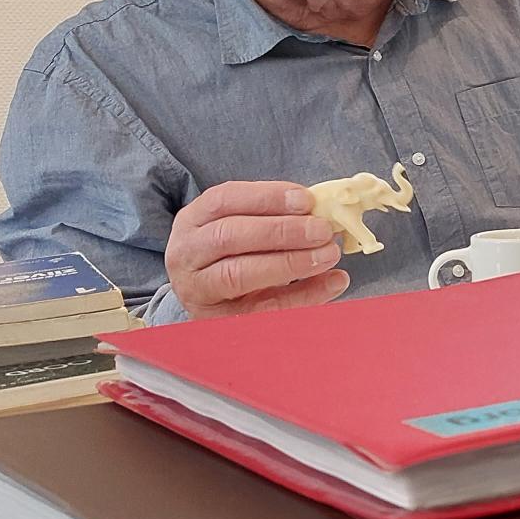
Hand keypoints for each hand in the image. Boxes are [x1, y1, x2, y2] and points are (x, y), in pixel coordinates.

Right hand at [163, 181, 348, 319]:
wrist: (210, 300)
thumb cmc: (233, 254)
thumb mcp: (242, 227)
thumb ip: (274, 216)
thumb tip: (322, 211)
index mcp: (193, 220)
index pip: (223, 200)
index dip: (266, 198)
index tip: (306, 200)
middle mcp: (186, 253)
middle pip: (229, 236)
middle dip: (281, 231)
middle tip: (322, 230)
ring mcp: (197, 290)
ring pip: (238, 274)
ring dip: (289, 262)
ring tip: (328, 254)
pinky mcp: (219, 320)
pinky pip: (263, 309)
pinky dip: (303, 295)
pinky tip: (333, 282)